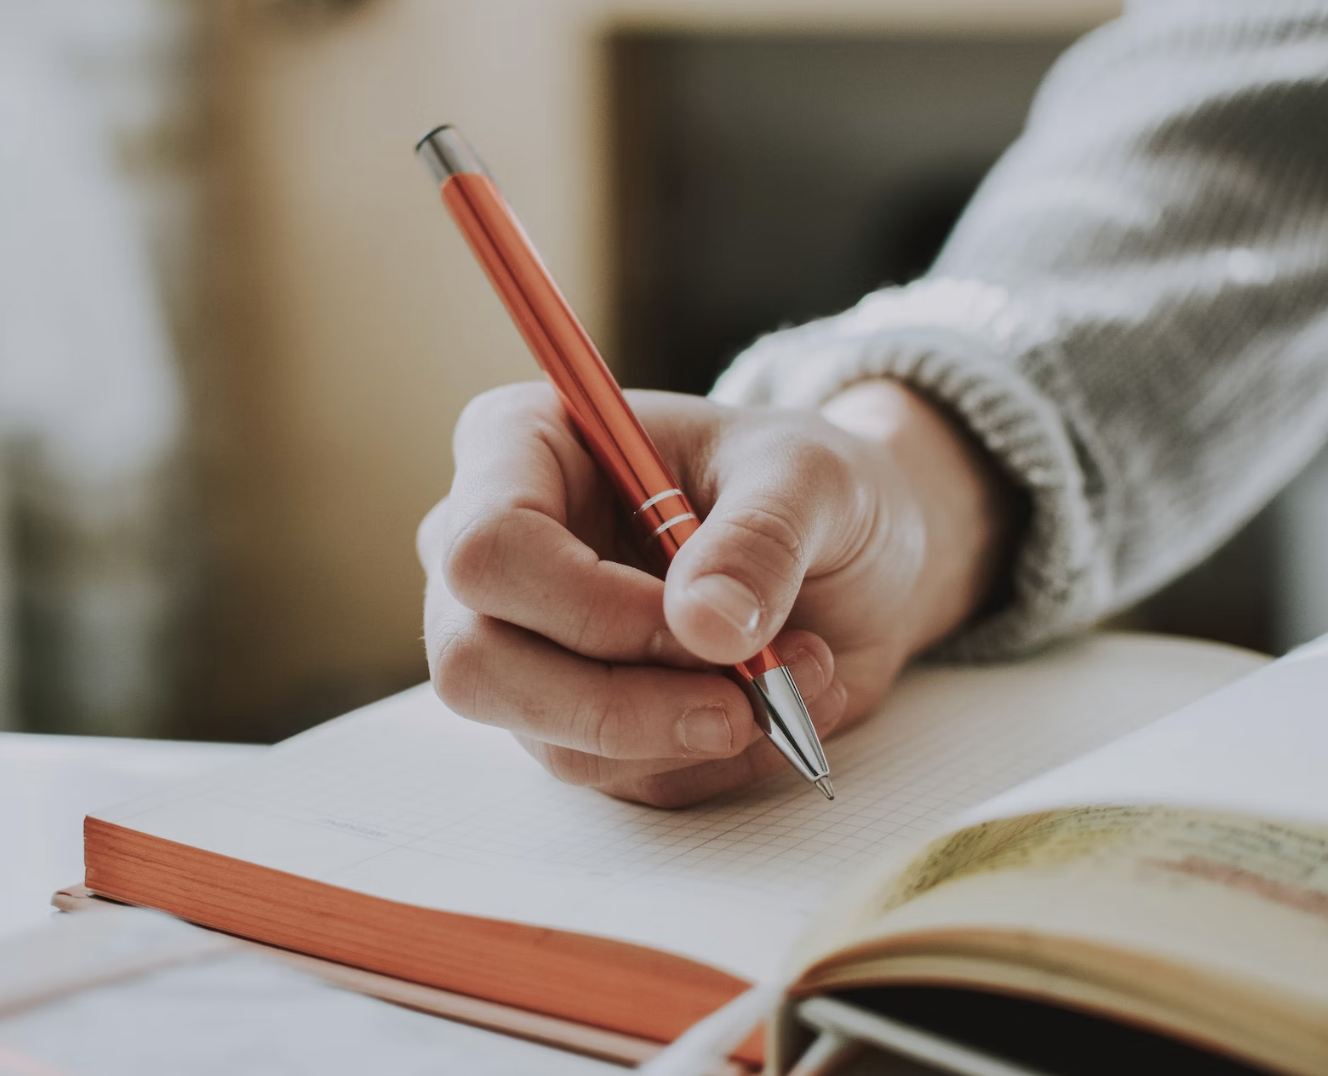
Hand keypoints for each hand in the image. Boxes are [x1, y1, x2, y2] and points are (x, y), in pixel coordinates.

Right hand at [418, 379, 1017, 806]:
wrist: (850, 552)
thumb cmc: (806, 486)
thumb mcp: (811, 478)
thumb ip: (760, 539)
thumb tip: (706, 626)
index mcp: (520, 447)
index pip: (486, 547)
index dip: (586, 605)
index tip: (702, 622)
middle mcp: (494, 553)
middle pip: (477, 663)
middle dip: (623, 702)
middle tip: (744, 697)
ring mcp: (519, 646)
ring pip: (551, 739)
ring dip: (689, 731)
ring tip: (797, 673)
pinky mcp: (568, 721)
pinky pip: (615, 778)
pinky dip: (710, 759)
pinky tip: (776, 702)